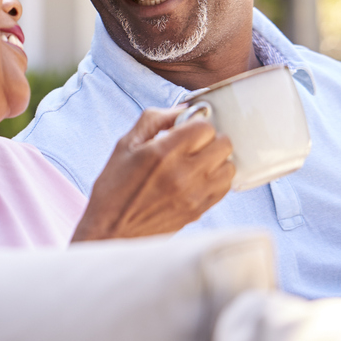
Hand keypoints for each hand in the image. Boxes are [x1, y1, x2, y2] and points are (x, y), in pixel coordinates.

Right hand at [71, 106, 233, 241]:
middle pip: (223, 144)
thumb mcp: (125, 145)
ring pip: (228, 166)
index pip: (204, 127)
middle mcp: (182, 174)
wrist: (111, 231)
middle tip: (194, 145)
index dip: (196, 124)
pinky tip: (200, 179)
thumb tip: (183, 109)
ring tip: (199, 163)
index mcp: (162, 153)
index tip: (185, 130)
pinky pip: (225, 188)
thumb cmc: (114, 188)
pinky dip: (217, 179)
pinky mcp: (199, 211)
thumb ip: (155, 119)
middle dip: (209, 139)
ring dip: (217, 160)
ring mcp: (194, 195)